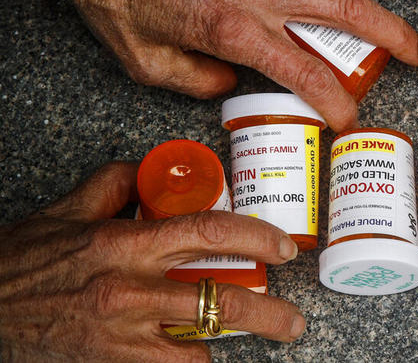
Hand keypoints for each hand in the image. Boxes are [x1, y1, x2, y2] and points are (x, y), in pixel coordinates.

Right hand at [0, 162, 304, 361]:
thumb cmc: (23, 260)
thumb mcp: (68, 210)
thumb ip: (117, 183)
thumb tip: (155, 172)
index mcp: (125, 242)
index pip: (207, 230)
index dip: (255, 236)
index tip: (283, 248)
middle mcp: (130, 288)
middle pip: (220, 299)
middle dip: (269, 313)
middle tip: (293, 319)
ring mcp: (123, 332)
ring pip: (201, 344)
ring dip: (232, 343)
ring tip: (254, 338)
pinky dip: (191, 360)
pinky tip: (198, 351)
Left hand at [72, 0, 417, 131]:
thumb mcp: (148, 65)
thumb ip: (201, 83)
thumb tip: (235, 83)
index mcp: (233, 28)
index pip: (307, 71)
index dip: (337, 101)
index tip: (349, 118)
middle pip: (348, 11)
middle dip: (395, 36)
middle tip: (417, 53)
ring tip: (360, 13)